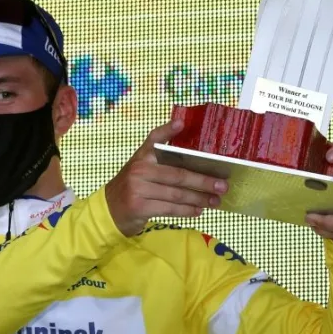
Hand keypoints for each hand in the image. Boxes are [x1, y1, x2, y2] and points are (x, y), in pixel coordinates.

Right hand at [105, 114, 227, 236]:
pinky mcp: (139, 206)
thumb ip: (162, 162)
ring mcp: (138, 188)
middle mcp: (139, 169)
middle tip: (222, 185)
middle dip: (203, 181)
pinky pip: (170, 209)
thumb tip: (197, 165)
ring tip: (214, 201)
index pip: (154, 139)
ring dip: (199, 198)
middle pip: (177, 175)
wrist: (109, 209)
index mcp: (141, 156)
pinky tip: (198, 210)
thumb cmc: (133, 187)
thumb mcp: (142, 169)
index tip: (181, 123)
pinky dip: (186, 210)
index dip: (167, 130)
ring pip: (176, 194)